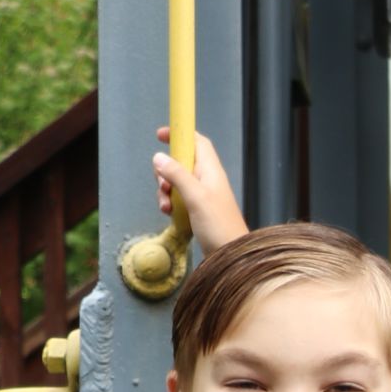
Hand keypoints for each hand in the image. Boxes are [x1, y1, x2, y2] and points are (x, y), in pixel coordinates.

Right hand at [153, 128, 248, 254]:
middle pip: (181, 162)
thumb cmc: (218, 225)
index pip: (197, 142)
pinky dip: (171, 204)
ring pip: (177, 182)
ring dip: (166, 191)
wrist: (232, 256)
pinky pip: (179, 200)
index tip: (160, 135)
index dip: (180, 134)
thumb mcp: (196, 197)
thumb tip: (158, 157)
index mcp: (211, 170)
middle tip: (163, 185)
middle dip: (166, 171)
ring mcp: (202, 196)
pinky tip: (169, 214)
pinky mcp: (198, 212)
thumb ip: (177, 175)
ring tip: (165, 206)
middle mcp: (207, 180)